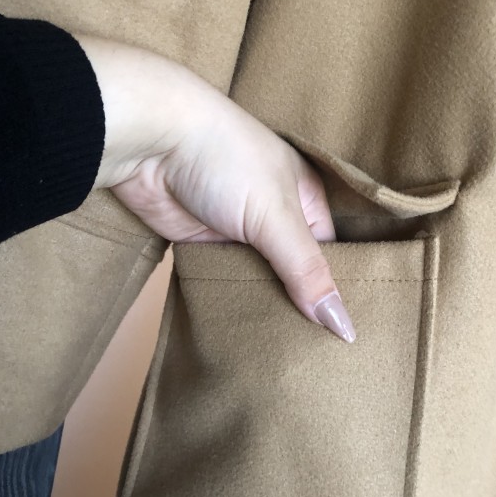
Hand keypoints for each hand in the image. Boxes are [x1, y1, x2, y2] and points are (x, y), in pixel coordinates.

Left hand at [75, 34, 355, 342]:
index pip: (329, 256)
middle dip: (298, 305)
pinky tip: (242, 330)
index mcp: (305, 199)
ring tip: (283, 351)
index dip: (333, 293)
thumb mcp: (276, 215)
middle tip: (313, 357)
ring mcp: (238, 231)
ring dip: (262, 304)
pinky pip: (225, 278)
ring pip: (258, 279)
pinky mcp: (204, 244)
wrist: (150, 140)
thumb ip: (307, 272)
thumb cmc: (225, 159)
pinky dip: (230, 298)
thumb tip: (345, 325)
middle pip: (294, 272)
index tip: (341, 335)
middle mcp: (276, 216)